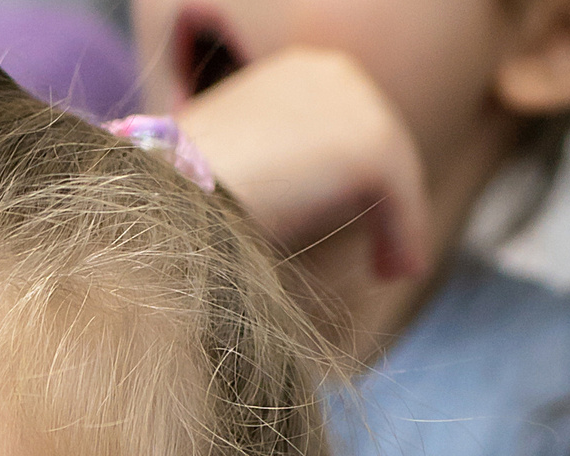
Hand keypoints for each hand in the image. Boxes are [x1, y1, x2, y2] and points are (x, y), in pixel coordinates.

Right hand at [178, 48, 431, 350]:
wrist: (167, 202)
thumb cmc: (178, 199)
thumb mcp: (228, 166)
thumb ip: (269, 165)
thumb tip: (292, 203)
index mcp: (289, 73)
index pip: (339, 122)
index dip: (344, 177)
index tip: (343, 221)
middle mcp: (325, 70)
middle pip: (375, 139)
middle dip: (380, 196)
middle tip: (382, 249)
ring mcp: (351, 102)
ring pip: (392, 168)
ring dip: (395, 221)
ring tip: (389, 267)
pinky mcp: (371, 143)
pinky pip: (401, 198)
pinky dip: (402, 236)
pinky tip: (394, 271)